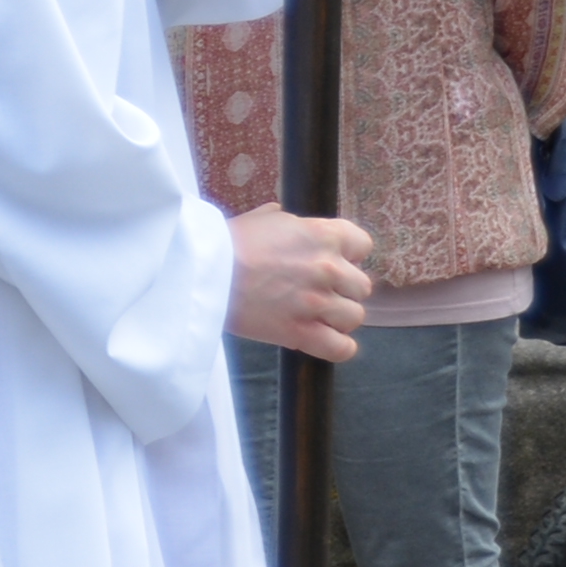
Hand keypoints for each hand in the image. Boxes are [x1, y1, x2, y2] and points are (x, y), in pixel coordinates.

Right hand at [228, 204, 374, 359]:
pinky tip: (324, 340)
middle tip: (318, 292)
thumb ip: (285, 221)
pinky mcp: (301, 333)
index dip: (349, 255)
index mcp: (322, 234)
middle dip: (342, 290)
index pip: (363, 245)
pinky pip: (342, 348)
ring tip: (316, 316)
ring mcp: (317, 303)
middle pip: (361, 286)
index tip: (334, 262)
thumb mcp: (261, 219)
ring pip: (354, 316)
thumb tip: (283, 217)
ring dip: (338, 318)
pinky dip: (338, 347)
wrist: (202, 272)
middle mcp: (327, 268)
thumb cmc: (226, 243)